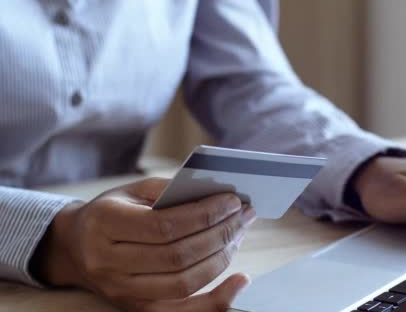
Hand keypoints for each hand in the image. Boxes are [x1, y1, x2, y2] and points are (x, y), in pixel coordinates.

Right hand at [33, 177, 255, 311]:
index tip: (232, 201)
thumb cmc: (112, 212)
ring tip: (239, 235)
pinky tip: (240, 281)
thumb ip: (170, 191)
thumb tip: (219, 197)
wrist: (76, 248)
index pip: (163, 226)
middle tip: (243, 216)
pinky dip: (217, 300)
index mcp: (104, 224)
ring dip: (221, 258)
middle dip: (219, 234)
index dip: (204, 215)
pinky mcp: (138, 308)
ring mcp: (122, 292)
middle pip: (177, 256)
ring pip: (184, 284)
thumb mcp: (132, 191)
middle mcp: (108, 263)